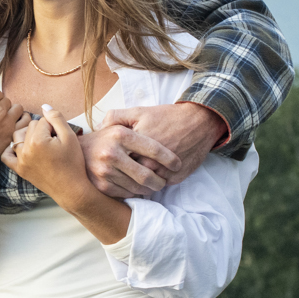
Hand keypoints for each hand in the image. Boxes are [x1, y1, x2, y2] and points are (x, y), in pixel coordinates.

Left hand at [1, 107, 93, 210]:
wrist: (71, 188)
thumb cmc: (73, 163)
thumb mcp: (70, 137)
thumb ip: (56, 118)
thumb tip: (44, 106)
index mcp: (38, 140)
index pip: (42, 120)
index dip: (53, 126)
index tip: (59, 136)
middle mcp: (25, 150)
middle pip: (29, 127)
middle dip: (41, 130)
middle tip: (53, 142)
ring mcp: (20, 160)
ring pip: (17, 137)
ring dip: (28, 136)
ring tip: (41, 143)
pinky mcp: (19, 169)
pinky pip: (6, 155)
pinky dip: (11, 149)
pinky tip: (22, 148)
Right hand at [78, 125, 176, 197]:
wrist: (73, 152)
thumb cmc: (104, 138)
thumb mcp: (118, 125)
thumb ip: (137, 126)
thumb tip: (164, 135)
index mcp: (120, 134)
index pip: (153, 149)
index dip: (169, 159)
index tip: (177, 164)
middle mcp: (111, 152)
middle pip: (147, 174)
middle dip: (160, 181)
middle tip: (164, 181)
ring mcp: (104, 170)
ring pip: (138, 187)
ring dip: (150, 189)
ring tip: (153, 185)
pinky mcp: (101, 185)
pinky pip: (127, 193)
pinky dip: (135, 192)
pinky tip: (137, 187)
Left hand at [99, 102, 226, 189]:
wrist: (199, 122)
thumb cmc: (166, 117)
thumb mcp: (139, 111)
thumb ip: (115, 117)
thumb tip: (99, 127)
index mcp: (137, 145)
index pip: (118, 162)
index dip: (116, 161)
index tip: (114, 159)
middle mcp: (151, 161)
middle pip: (131, 176)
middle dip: (126, 174)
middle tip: (123, 170)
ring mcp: (165, 171)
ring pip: (146, 184)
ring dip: (141, 181)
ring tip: (137, 174)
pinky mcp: (177, 178)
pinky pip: (161, 185)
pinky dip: (157, 182)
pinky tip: (153, 174)